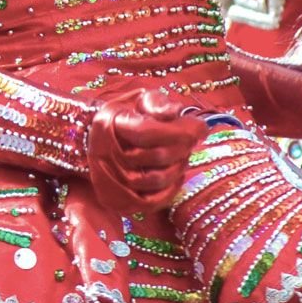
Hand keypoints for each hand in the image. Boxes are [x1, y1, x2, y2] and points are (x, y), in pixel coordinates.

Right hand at [86, 89, 205, 216]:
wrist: (101, 141)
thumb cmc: (126, 117)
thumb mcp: (138, 100)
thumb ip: (156, 104)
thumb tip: (176, 113)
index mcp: (109, 124)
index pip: (148, 132)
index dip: (180, 130)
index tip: (200, 127)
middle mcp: (104, 154)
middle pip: (158, 156)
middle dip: (184, 146)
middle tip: (192, 139)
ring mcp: (111, 180)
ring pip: (159, 179)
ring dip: (180, 165)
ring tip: (183, 154)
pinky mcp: (119, 201)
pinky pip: (153, 202)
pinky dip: (172, 189)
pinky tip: (177, 175)